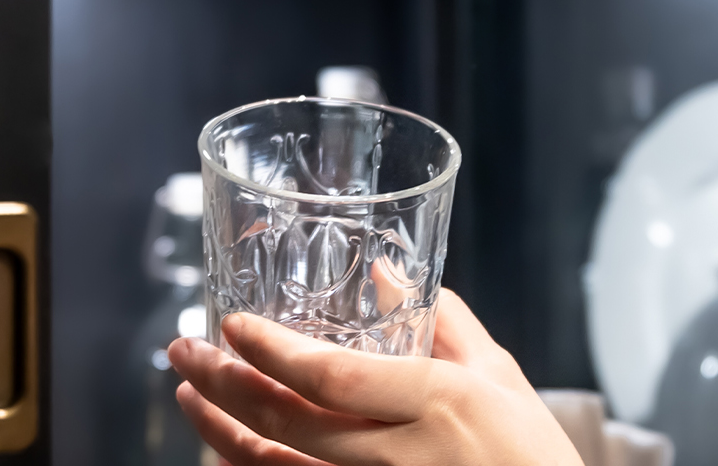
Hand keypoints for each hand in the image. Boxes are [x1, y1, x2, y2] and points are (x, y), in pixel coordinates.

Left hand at [167, 289, 582, 465]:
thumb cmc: (532, 455)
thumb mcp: (500, 379)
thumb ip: (443, 323)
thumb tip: (384, 271)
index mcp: (437, 403)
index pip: (332, 378)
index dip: (271, 353)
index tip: (230, 326)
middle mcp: (401, 456)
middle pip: (289, 423)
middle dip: (223, 386)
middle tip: (185, 353)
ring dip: (221, 433)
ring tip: (190, 396)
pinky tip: (227, 447)